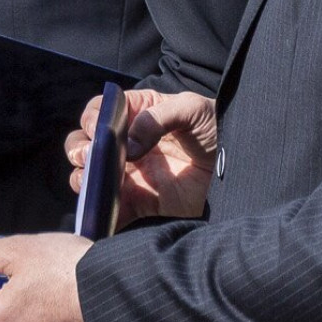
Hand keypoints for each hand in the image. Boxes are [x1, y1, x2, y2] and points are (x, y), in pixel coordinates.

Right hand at [68, 88, 217, 224]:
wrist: (243, 167)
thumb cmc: (218, 129)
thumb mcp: (192, 109)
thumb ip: (156, 118)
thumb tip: (128, 144)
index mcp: (137, 114)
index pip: (100, 111)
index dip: (91, 118)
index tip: (96, 130)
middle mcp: (128, 144)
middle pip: (86, 144)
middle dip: (78, 149)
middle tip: (88, 157)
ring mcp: (132, 175)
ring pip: (90, 177)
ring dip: (83, 179)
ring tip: (93, 182)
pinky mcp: (140, 203)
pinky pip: (112, 210)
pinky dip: (101, 212)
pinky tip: (101, 210)